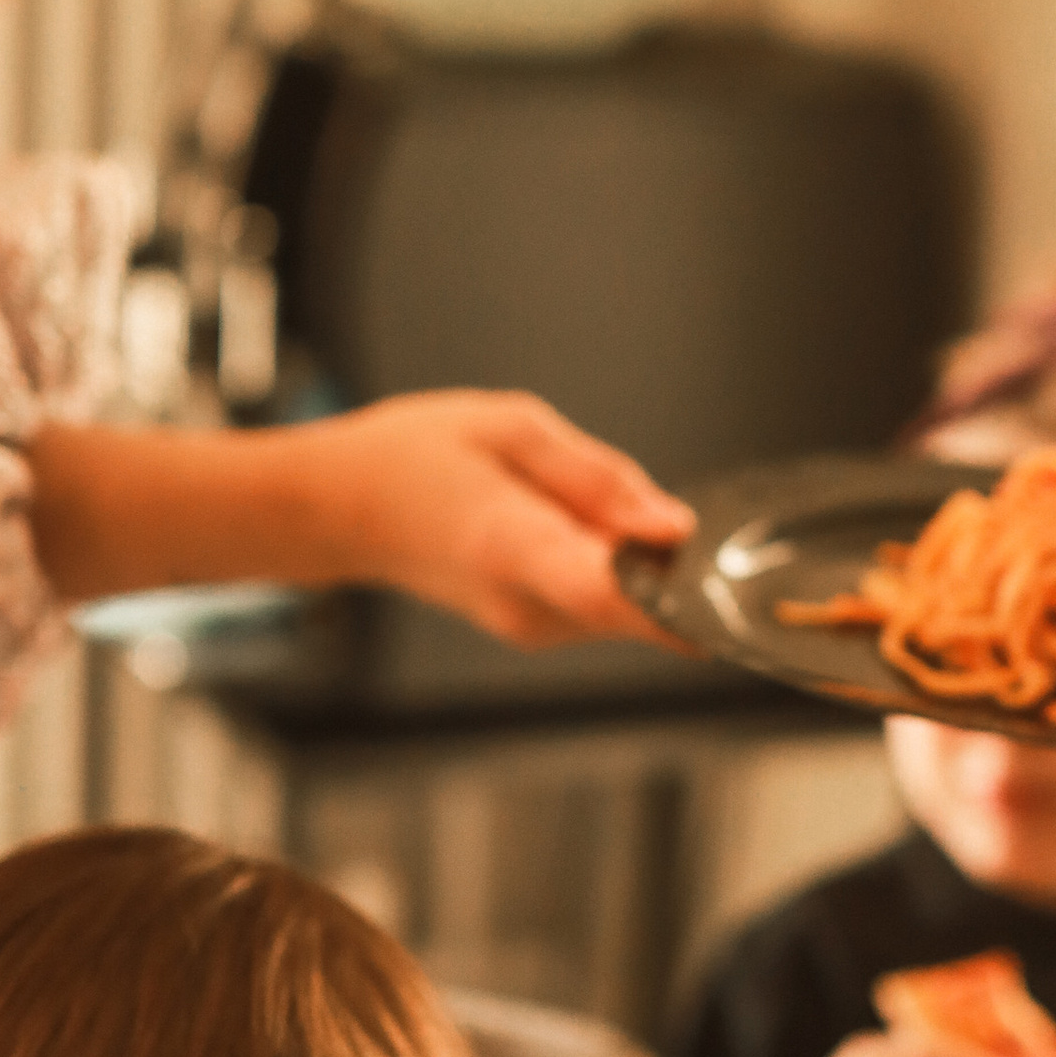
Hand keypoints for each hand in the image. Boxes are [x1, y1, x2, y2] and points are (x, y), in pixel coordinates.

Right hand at [289, 393, 695, 645]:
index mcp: (513, 544)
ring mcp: (532, 627)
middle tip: (613, 492)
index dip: (677, 590)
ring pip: (627, 598)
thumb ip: (597, 477)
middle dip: (659, 549)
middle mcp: (527, 605)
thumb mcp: (508, 426)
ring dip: (627, 551)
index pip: (612, 593)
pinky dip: (604, 561)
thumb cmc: (413, 458)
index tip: (714, 571)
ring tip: (559, 498)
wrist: (342, 511)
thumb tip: (673, 525)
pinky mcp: (536, 630)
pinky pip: (603, 598)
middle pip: (641, 598)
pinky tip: (555, 521)